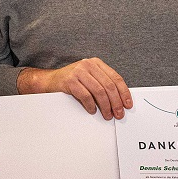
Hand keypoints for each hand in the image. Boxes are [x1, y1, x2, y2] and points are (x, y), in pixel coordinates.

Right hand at [18, 58, 132, 119]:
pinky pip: (85, 95)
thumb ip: (102, 84)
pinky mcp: (69, 81)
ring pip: (99, 91)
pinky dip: (91, 105)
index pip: (115, 78)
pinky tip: (92, 110)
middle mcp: (88, 65)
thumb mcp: (89, 78)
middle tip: (118, 113)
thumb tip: (119, 100)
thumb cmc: (71, 82)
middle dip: (116, 102)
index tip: (127, 104)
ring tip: (107, 115)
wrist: (49, 81)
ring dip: (105, 106)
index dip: (124, 93)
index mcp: (96, 63)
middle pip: (108, 86)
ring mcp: (78, 72)